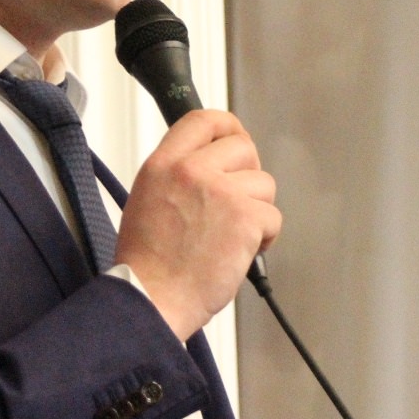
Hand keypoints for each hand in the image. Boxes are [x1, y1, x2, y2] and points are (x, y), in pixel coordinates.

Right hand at [114, 110, 280, 340]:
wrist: (151, 298)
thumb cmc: (146, 264)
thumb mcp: (145, 200)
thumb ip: (176, 177)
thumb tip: (207, 168)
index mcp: (163, 165)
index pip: (203, 120)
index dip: (227, 127)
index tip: (235, 138)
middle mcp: (192, 171)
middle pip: (242, 147)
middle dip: (248, 173)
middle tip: (239, 200)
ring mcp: (222, 192)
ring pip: (263, 184)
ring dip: (255, 210)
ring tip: (231, 236)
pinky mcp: (246, 218)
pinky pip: (273, 217)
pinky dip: (264, 238)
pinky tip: (240, 252)